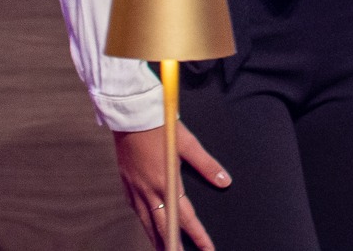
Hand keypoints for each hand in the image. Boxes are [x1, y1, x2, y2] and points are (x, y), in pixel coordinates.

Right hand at [114, 122, 227, 250]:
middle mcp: (149, 190)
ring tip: (165, 250)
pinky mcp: (127, 184)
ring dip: (157, 239)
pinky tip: (148, 224)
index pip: (184, 217)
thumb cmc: (161, 127)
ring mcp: (135, 189)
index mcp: (166, 182)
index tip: (207, 248)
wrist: (131, 116)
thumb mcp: (188, 144)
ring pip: (146, 222)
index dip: (197, 235)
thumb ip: (207, 165)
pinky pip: (136, 210)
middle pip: (162, 227)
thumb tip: (225, 181)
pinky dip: (144, 221)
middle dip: (173, 245)